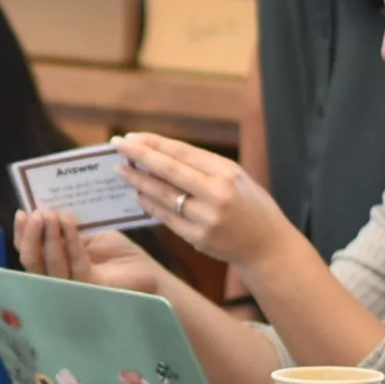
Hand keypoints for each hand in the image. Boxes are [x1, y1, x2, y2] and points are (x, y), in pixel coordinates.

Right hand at [14, 209, 160, 294]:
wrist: (150, 272)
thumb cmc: (120, 254)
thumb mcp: (90, 234)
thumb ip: (68, 228)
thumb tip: (47, 210)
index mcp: (57, 265)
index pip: (31, 253)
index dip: (23, 235)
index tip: (23, 212)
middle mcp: (60, 280)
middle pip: (33, 263)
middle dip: (31, 236)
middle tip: (38, 214)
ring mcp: (74, 288)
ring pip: (50, 267)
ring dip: (49, 238)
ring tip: (52, 215)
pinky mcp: (92, 290)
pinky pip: (76, 265)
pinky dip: (71, 243)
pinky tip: (69, 223)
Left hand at [114, 133, 290, 269]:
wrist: (267, 246)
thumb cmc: (252, 206)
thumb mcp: (237, 177)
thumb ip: (204, 166)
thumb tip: (163, 154)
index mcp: (227, 173)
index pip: (182, 153)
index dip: (154, 144)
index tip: (132, 137)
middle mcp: (216, 194)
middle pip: (169, 170)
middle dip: (140, 156)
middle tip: (117, 146)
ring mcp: (206, 218)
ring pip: (163, 195)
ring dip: (139, 181)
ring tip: (121, 170)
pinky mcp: (198, 238)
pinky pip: (167, 218)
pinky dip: (150, 205)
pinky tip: (138, 194)